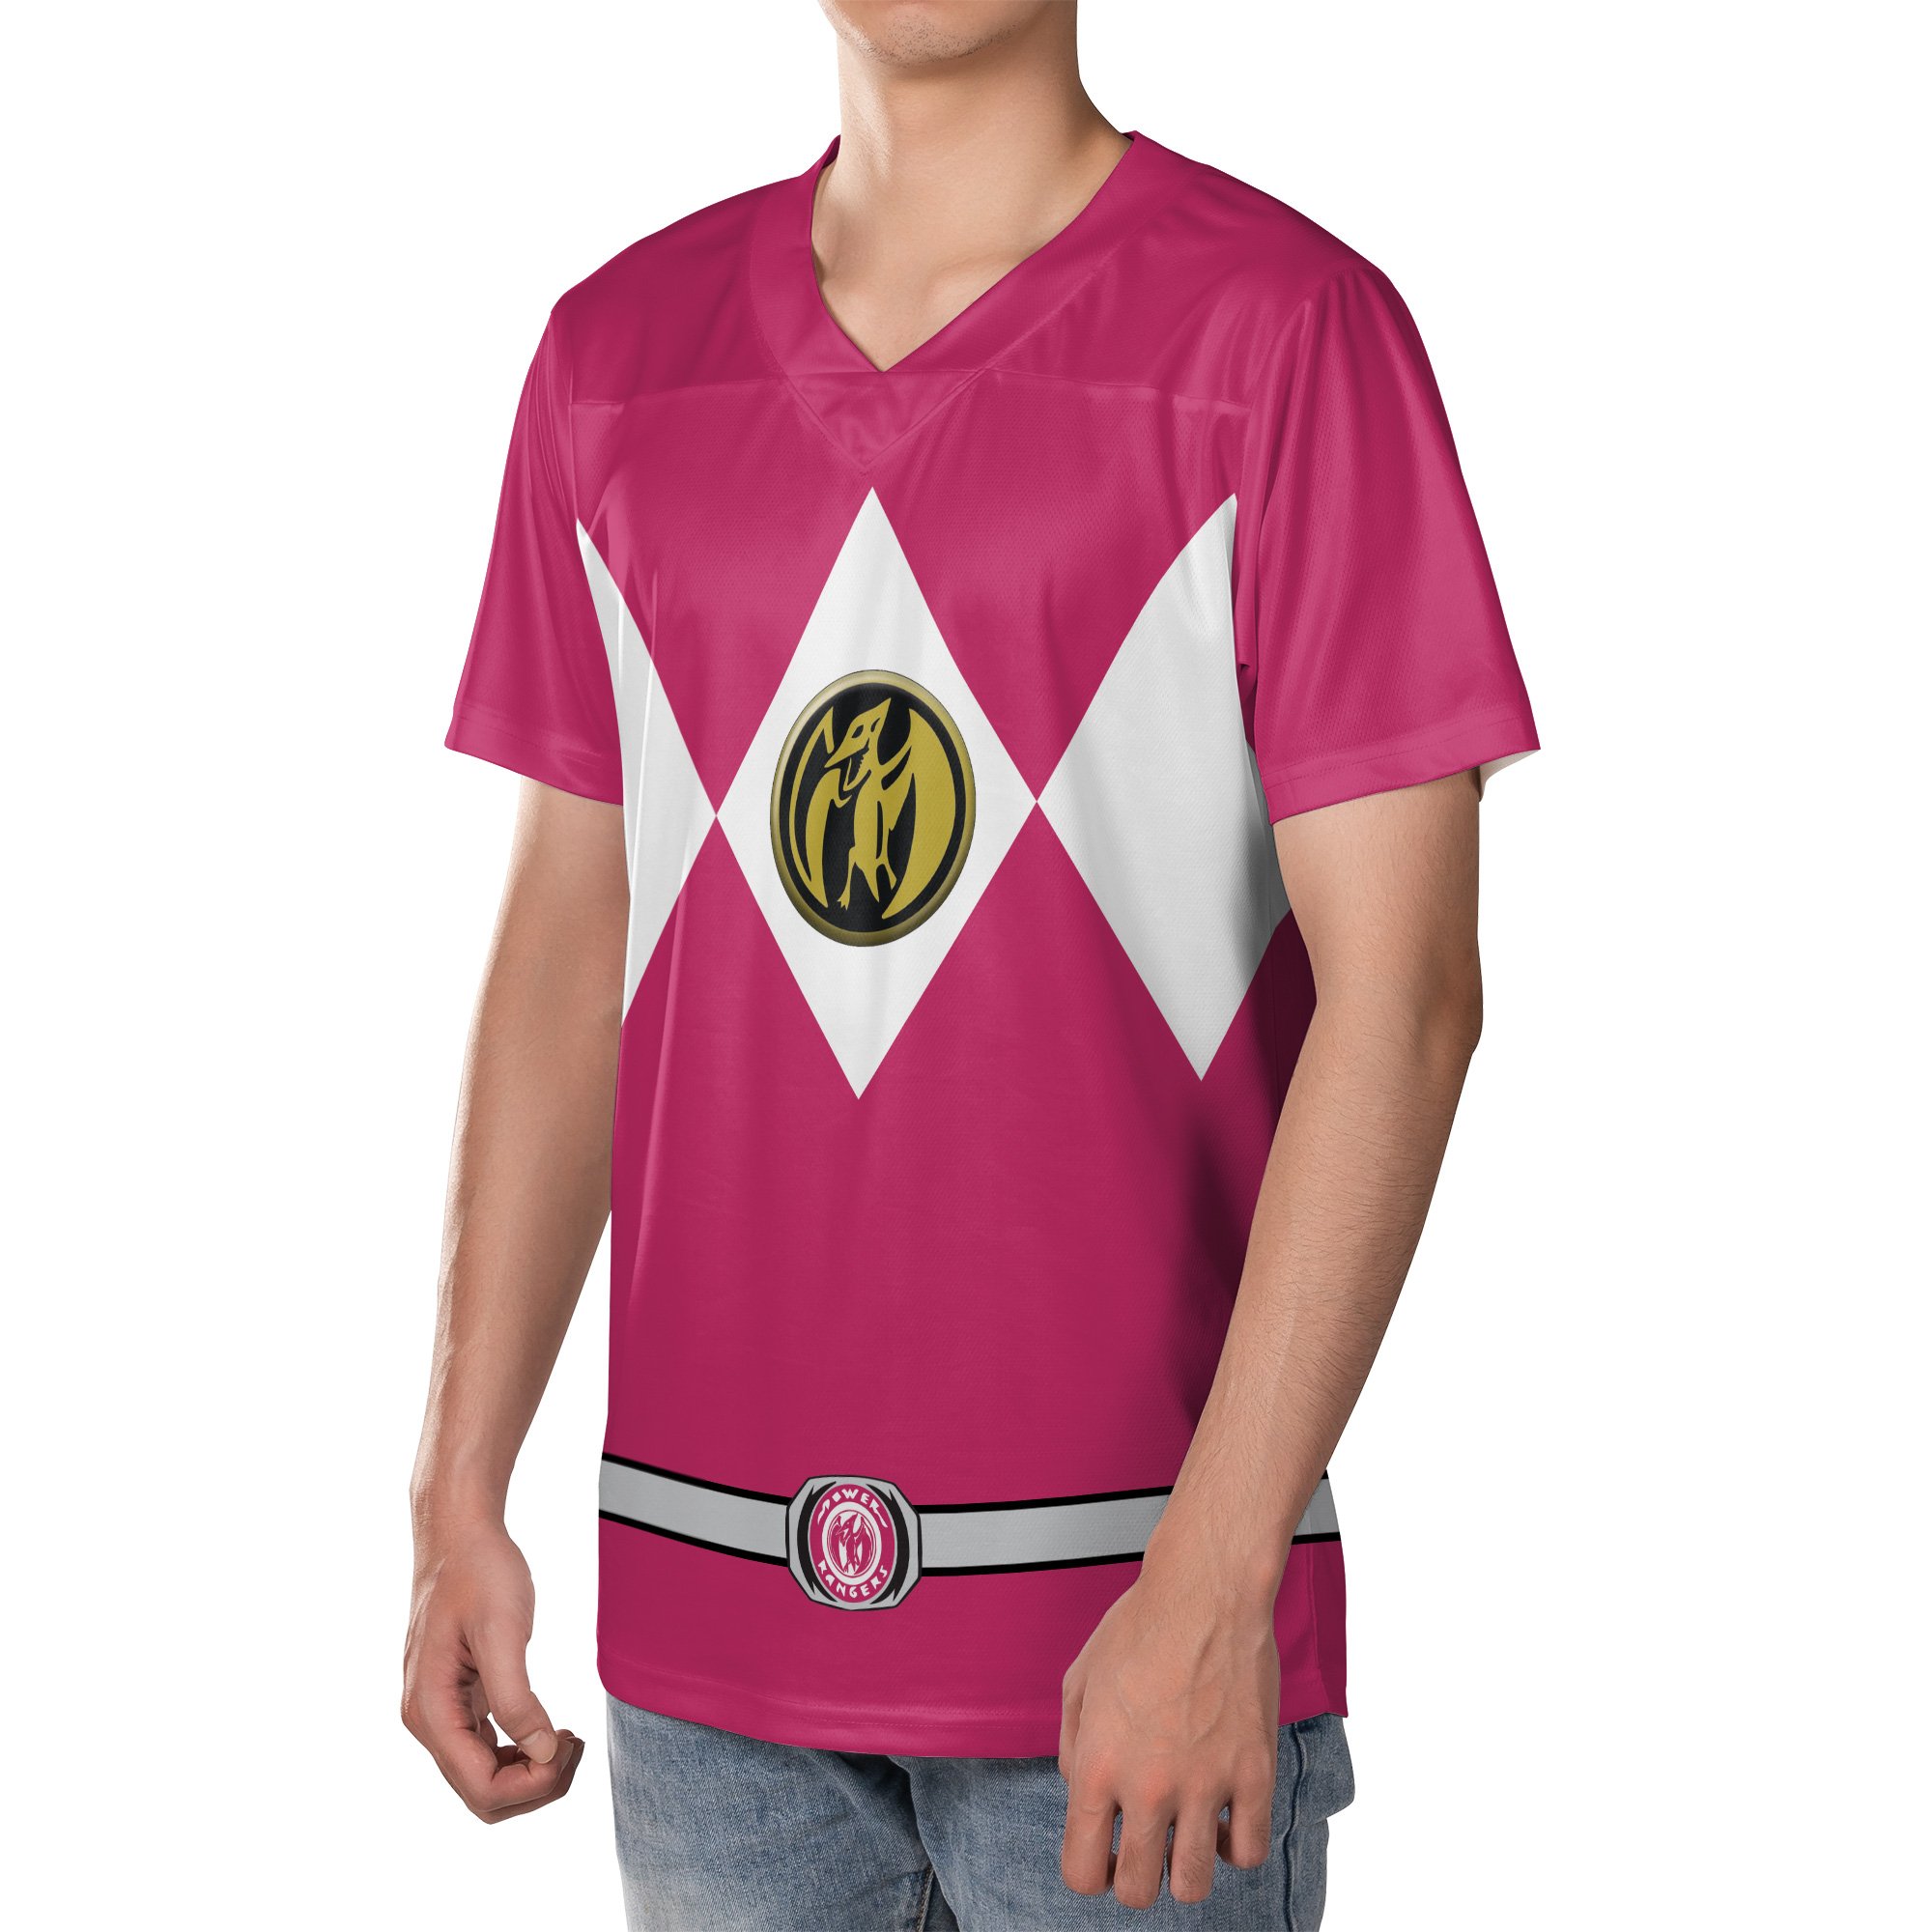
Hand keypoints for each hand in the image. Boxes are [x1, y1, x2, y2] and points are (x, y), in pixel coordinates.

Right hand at [402, 1519, 582, 1820]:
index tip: (568, 1744)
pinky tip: (552, 1732)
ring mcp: (442, 1712)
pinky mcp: (459, 1700)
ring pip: (485, 1778)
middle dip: (535, 1784)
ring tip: (569, 1739)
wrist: (460, 1535)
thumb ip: (517, 1699)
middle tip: (575, 1743)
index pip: (480, 1787)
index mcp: (431, 1711)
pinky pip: (487, 1751)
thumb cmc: (479, 1572)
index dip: (531, 1784)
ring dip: (531, 1773)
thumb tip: (543, 1755)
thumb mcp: (502, 1631)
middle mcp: (429, 1720)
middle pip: (482, 1794)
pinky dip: (522, 1754)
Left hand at [1058, 1556, 1280, 1908]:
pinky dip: (1236, 1847)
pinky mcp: (1254, 1774)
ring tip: (1186, 1836)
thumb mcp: (1079, 1681)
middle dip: (1136, 1879)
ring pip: (1194, 1886)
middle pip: (1137, 1892)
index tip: (1104, 1855)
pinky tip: (1226, 1818)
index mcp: (1095, 1767)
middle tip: (1146, 1848)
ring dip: (1185, 1871)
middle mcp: (1146, 1787)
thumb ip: (1071, 1749)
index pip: (1082, 1872)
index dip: (1090, 1873)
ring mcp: (1203, 1785)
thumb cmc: (1139, 1627)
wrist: (1205, 1592)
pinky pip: (1249, 1852)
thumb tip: (1081, 1793)